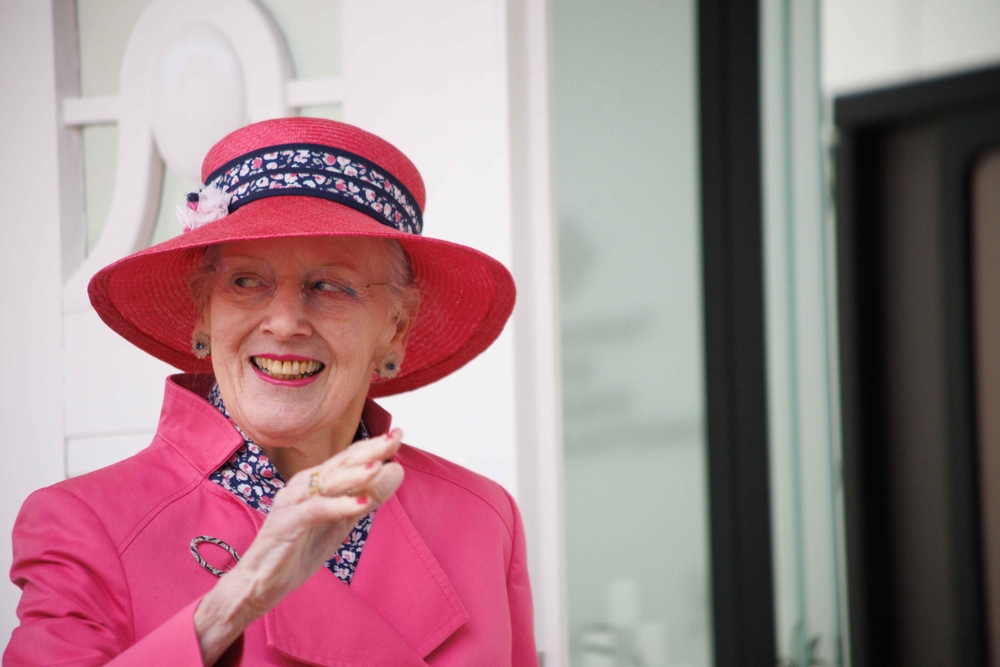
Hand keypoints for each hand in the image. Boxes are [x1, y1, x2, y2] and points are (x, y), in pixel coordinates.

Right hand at [194, 429, 404, 664]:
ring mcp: (292, 502)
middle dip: (368, 451)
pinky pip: (315, 510)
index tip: (400, 434)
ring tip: (379, 467)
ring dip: (354, 474)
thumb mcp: (342, 523)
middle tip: (395, 439)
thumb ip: (367, 497)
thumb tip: (397, 471)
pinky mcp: (286, 523)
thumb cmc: (299, 548)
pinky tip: (361, 503)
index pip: (348, 458)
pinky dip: (338, 506)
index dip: (373, 446)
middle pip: (340, 463)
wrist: (261, 582)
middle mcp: (303, 485)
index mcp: (316, 482)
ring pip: (327, 482)